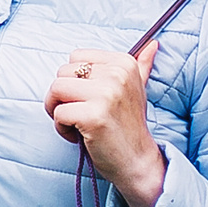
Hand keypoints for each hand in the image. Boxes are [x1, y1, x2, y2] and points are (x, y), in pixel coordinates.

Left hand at [46, 46, 167, 206]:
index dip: (75, 81)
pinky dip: (62, 128)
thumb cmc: (129, 126)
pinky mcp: (94, 115)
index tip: (90, 99)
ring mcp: (106, 94)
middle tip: (82, 115)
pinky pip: (58, 113)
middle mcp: (117, 74)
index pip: (75, 57)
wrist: (138, 162)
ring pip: (55, 89)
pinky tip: (79, 136)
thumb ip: (142, 65)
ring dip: (59, 112)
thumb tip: (152, 44)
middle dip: (64, 97)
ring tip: (78, 124)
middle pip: (62, 72)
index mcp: (124, 63)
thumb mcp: (138, 90)